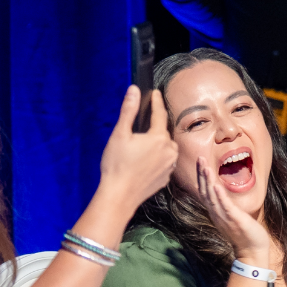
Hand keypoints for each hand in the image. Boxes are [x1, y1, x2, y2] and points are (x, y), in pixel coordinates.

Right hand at [99, 87, 177, 207]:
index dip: (156, 102)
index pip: (160, 114)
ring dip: (158, 143)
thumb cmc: (117, 165)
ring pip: (166, 148)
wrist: (119, 196)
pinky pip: (164, 162)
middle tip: (146, 120)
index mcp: (159, 138)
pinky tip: (145, 160)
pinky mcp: (166, 178)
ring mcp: (170, 166)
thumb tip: (134, 90)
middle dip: (155, 126)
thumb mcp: (120, 135)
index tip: (155, 93)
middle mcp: (170, 151)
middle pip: (163, 132)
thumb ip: (128, 111)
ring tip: (144, 142)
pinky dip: (157, 157)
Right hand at [195, 157, 273, 266]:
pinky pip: (225, 206)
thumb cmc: (244, 233)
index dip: (202, 178)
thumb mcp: (232, 217)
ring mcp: (224, 217)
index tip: (200, 163)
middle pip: (205, 192)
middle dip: (202, 175)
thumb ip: (226, 206)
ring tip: (205, 167)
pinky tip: (216, 186)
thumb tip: (223, 195)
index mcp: (216, 212)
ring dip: (208, 182)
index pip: (205, 192)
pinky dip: (220, 196)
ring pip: (212, 197)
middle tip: (200, 159)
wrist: (252, 251)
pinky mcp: (234, 219)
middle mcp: (216, 214)